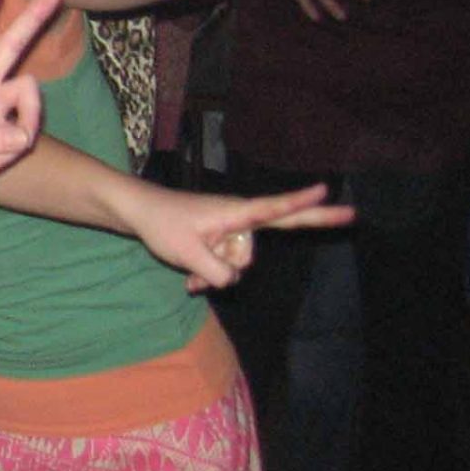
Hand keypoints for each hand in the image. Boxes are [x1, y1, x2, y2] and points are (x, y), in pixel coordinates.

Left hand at [124, 180, 351, 292]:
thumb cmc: (164, 225)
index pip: (277, 208)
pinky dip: (208, 277)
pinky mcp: (222, 243)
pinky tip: (189, 279)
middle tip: (289, 233)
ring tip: (187, 265)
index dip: (303, 202)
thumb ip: (215, 272)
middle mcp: (240, 221)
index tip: (328, 189)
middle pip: (251, 255)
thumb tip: (234, 281)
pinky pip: (225, 270)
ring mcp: (231, 233)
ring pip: (235, 267)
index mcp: (236, 213)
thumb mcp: (186, 254)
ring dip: (212, 273)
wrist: (141, 215)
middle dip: (228, 267)